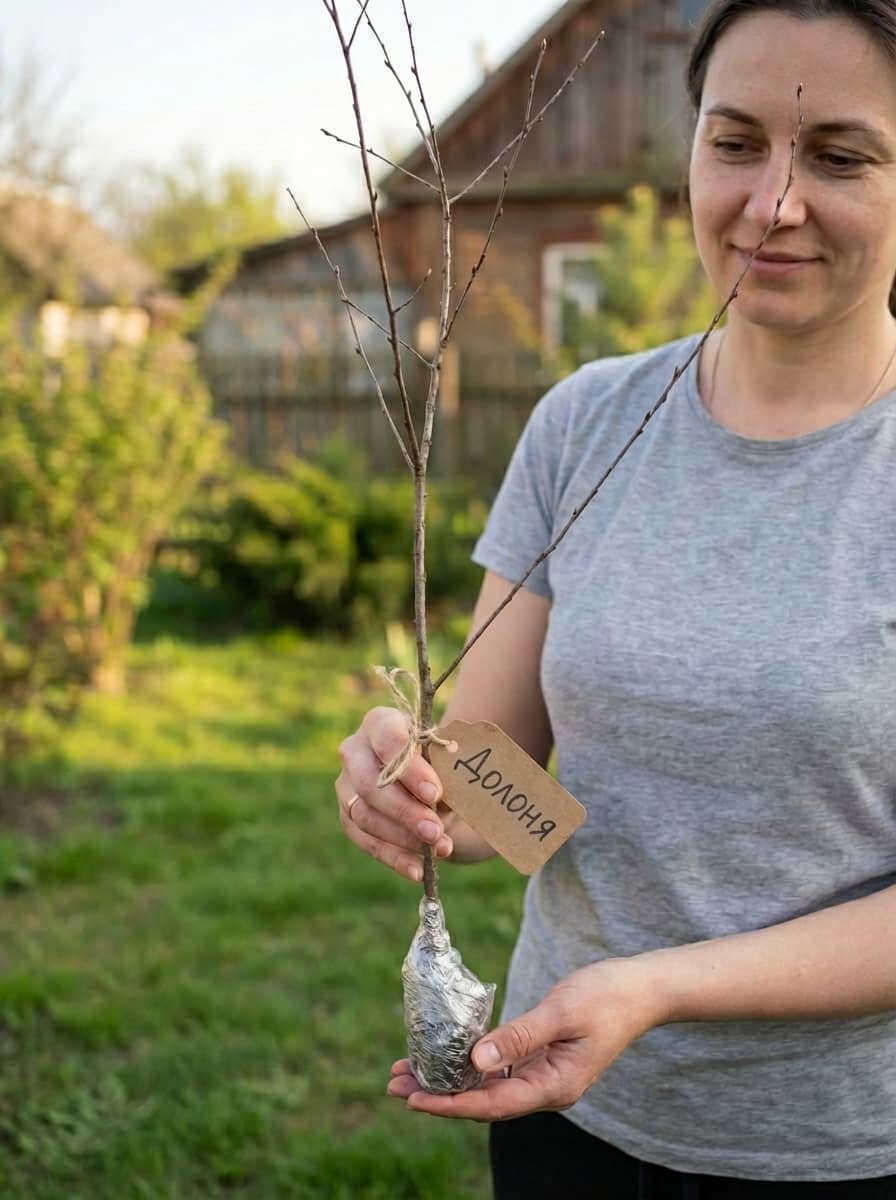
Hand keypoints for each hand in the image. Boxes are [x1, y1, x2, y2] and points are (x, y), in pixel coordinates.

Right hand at [336, 706, 453, 882]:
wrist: (428, 775)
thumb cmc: (439, 760)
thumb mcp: (446, 758)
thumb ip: (444, 773)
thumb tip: (441, 802)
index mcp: (379, 723)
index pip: (387, 740)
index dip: (410, 769)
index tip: (435, 792)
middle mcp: (354, 751)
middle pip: (369, 783)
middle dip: (405, 811)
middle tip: (435, 830)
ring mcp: (346, 785)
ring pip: (365, 815)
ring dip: (403, 837)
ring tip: (438, 848)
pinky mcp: (347, 816)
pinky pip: (365, 841)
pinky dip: (393, 857)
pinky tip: (417, 870)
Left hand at [387, 957, 665, 1120]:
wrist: (642, 989)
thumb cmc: (607, 997)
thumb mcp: (561, 1012)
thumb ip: (520, 1037)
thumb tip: (476, 1060)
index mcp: (555, 1086)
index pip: (491, 1105)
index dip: (450, 1104)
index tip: (413, 1100)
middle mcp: (547, 1089)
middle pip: (483, 1101)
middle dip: (438, 1094)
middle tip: (394, 1083)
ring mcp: (545, 1075)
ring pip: (488, 1086)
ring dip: (449, 1079)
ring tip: (407, 1071)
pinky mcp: (543, 1058)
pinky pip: (500, 1069)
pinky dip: (470, 1064)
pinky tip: (447, 1054)